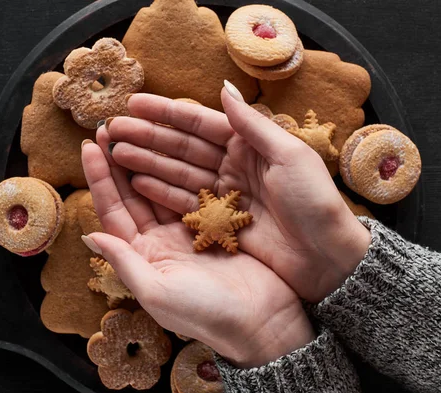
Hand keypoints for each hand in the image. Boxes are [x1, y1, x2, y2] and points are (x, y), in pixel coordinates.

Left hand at [80, 130, 314, 367]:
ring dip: (147, 159)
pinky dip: (180, 168)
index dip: (100, 180)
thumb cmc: (207, 313)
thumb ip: (125, 263)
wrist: (261, 320)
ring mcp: (186, 231)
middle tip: (110, 127)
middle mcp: (160, 242)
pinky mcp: (213, 224)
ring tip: (136, 129)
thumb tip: (90, 235)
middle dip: (119, 162)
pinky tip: (174, 145)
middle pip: (132, 194)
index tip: (90, 147)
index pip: (113, 212)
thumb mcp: (159, 292)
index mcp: (142, 257)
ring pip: (159, 187)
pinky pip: (190, 191)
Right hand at [102, 83, 370, 302]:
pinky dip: (161, 192)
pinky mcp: (218, 220)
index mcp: (251, 144)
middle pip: (182, 147)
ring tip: (116, 154)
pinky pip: (184, 201)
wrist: (327, 257)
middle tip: (113, 130)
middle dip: (147, 137)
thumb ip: (252, 124)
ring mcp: (223, 193)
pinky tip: (137, 183)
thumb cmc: (314, 202)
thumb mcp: (290, 156)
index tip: (134, 105)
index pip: (200, 123)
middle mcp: (233, 164)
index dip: (166, 113)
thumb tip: (223, 88)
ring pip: (178, 172)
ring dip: (147, 162)